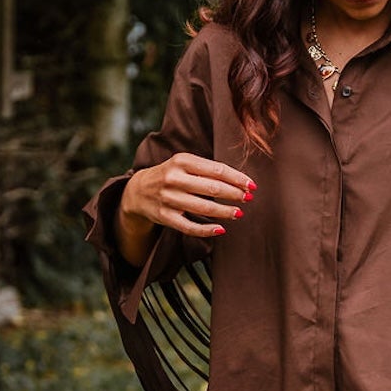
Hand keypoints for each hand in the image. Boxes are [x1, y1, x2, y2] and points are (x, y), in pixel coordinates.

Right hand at [116, 154, 253, 262]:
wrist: (138, 190)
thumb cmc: (171, 175)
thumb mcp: (184, 164)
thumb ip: (208, 170)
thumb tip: (241, 181)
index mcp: (182, 161)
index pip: (216, 170)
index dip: (237, 178)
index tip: (252, 185)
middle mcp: (174, 178)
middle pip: (212, 188)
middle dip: (234, 194)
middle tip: (249, 198)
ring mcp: (168, 198)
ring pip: (203, 208)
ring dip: (225, 212)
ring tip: (239, 213)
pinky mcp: (164, 217)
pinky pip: (189, 226)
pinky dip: (206, 230)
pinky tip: (221, 229)